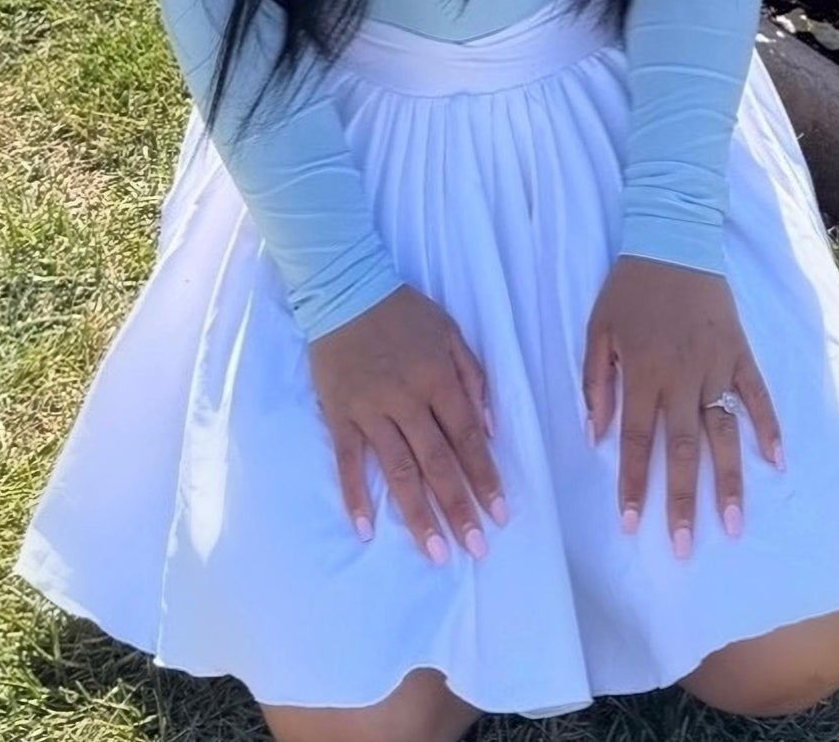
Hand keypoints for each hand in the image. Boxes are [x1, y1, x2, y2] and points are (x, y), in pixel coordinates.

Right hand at [309, 283, 507, 563]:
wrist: (343, 288)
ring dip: (417, 513)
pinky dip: (356, 495)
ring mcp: (370, 409)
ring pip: (398, 469)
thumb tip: (489, 427)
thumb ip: (472, 376)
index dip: (484, 475)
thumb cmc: (402, 312)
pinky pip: (348, 460)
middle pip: (437, 461)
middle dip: (458, 507)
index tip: (499, 512)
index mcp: (438, 378)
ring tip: (434, 552)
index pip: (467, 436)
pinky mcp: (339, 413)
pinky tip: (365, 529)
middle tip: (474, 547)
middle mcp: (407, 399)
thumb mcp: (449, 331)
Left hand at [582, 255, 782, 557]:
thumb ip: (597, 383)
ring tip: (732, 524)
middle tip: (684, 546)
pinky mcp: (740, 353)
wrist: (672, 239)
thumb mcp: (598, 329)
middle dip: (682, 501)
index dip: (635, 484)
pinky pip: (757, 396)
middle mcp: (682, 376)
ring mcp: (716, 367)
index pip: (638, 440)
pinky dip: (769, 428)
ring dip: (728, 481)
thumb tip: (597, 435)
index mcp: (643, 372)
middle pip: (683, 449)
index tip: (633, 524)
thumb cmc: (629, 288)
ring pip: (723, 433)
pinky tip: (776, 462)